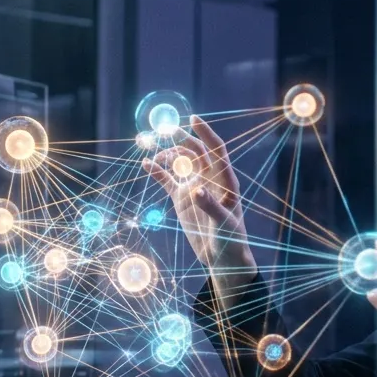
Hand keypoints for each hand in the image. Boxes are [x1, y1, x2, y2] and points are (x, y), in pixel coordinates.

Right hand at [145, 115, 256, 302]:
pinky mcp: (181, 198)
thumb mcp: (224, 223)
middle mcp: (210, 179)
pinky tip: (146, 163)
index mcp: (225, 181)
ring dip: (168, 154)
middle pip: (195, 151)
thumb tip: (196, 190)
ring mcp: (194, 187)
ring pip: (180, 163)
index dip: (206, 133)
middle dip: (181, 139)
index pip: (217, 150)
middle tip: (164, 130)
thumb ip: (211, 206)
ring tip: (154, 155)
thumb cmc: (231, 239)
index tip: (192, 118)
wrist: (221, 257)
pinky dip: (157, 171)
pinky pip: (167, 180)